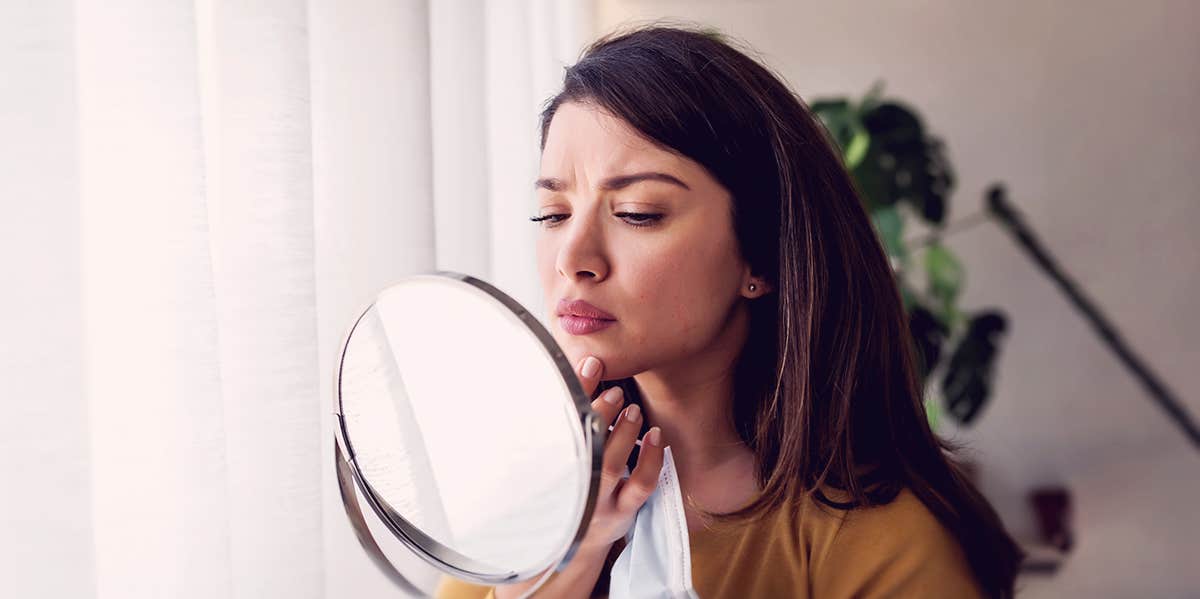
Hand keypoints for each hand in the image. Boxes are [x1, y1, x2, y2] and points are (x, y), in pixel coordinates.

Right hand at [492, 356, 664, 598]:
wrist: (574, 537)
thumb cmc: (570, 478)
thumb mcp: (563, 446)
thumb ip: (574, 409)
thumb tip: (590, 362)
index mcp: (547, 462)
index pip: (557, 421)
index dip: (575, 389)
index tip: (591, 363)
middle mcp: (569, 484)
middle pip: (583, 445)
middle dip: (600, 413)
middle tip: (615, 393)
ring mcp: (596, 500)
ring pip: (611, 465)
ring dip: (625, 432)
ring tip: (632, 410)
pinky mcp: (620, 513)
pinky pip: (640, 485)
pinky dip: (651, 459)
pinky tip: (656, 437)